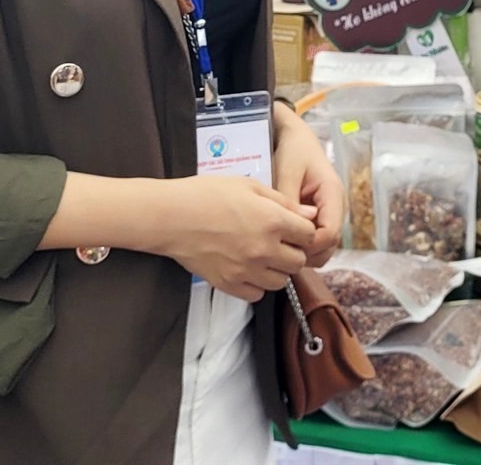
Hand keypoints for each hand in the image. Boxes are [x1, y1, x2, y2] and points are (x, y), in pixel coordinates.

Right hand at [155, 175, 317, 302]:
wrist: (170, 216)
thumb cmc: (206, 195)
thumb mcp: (249, 186)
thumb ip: (284, 202)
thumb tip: (310, 214)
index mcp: (272, 221)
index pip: (310, 235)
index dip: (303, 230)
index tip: (294, 227)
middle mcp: (264, 249)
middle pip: (299, 262)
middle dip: (293, 251)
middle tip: (279, 241)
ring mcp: (246, 270)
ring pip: (281, 282)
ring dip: (277, 269)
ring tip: (263, 255)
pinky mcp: (229, 284)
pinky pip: (257, 294)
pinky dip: (257, 284)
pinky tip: (248, 268)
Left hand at [272, 104, 342, 267]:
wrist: (295, 138)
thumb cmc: (293, 151)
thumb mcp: (287, 171)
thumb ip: (288, 200)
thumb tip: (287, 229)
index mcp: (333, 195)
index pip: (331, 233)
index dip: (311, 245)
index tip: (287, 246)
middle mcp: (335, 208)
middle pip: (330, 245)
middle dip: (308, 254)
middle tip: (280, 253)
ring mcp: (328, 214)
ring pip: (323, 246)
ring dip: (305, 252)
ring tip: (279, 249)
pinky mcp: (318, 217)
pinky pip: (315, 239)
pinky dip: (301, 246)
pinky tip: (282, 243)